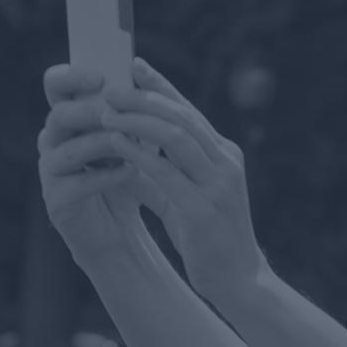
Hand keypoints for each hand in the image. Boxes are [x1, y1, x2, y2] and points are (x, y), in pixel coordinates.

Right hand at [37, 64, 153, 265]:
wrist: (120, 229)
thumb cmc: (126, 174)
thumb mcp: (134, 137)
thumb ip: (132, 109)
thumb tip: (142, 69)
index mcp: (67, 117)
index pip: (55, 85)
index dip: (71, 76)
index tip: (100, 77)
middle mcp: (52, 140)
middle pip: (59, 115)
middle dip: (89, 111)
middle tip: (115, 112)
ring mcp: (50, 171)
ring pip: (68, 149)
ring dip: (102, 143)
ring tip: (132, 144)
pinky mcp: (57, 201)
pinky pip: (78, 183)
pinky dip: (106, 176)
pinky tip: (130, 172)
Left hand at [100, 59, 266, 303]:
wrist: (239, 281)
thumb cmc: (210, 240)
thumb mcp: (183, 201)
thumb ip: (159, 176)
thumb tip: (125, 155)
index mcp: (224, 155)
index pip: (189, 110)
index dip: (161, 86)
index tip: (134, 65)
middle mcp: (225, 163)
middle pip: (181, 116)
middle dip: (144, 97)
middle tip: (111, 87)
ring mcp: (217, 185)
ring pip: (175, 136)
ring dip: (137, 120)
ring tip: (106, 112)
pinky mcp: (202, 209)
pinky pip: (165, 172)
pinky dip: (138, 153)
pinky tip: (115, 144)